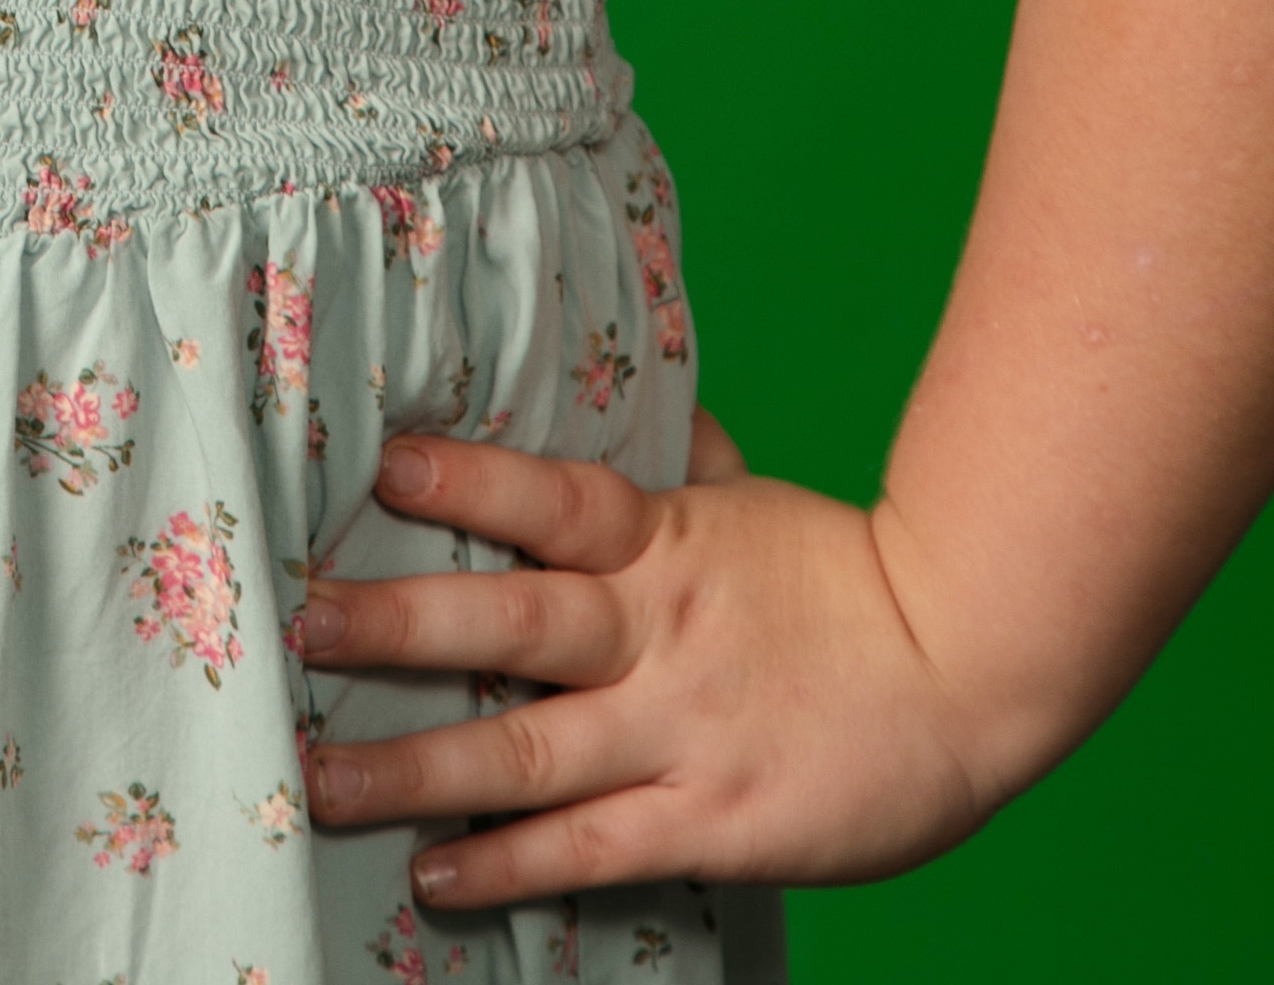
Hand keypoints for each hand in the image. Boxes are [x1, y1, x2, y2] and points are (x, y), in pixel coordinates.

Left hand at [296, 428, 999, 908]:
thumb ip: (679, 464)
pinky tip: (434, 875)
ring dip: (417, 768)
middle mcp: (659, 633)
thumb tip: (636, 400)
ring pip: (530, 751)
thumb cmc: (850, 580)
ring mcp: (681, 733)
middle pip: (513, 620)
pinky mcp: (710, 825)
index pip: (554, 499)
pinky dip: (509, 864)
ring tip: (322, 778)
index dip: (470, 477)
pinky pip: (592, 849)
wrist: (972, 669)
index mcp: (668, 540)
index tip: (382, 466)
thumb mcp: (752, 504)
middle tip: (304, 625)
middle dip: (400, 624)